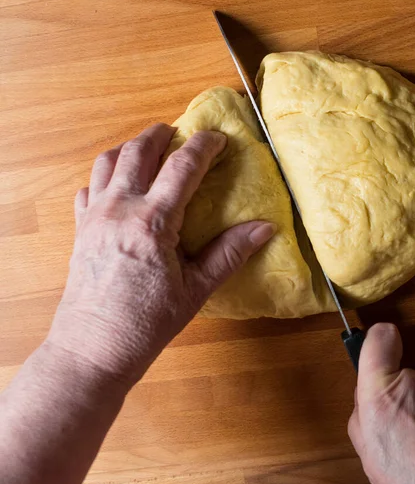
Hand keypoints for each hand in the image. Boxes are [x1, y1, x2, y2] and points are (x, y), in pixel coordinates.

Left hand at [46, 123, 274, 385]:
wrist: (93, 349)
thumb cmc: (147, 323)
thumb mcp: (196, 289)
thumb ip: (230, 253)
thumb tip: (265, 228)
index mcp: (153, 222)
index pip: (182, 166)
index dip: (204, 146)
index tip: (218, 138)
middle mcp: (120, 209)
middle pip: (138, 150)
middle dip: (161, 134)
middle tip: (180, 134)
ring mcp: (95, 216)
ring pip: (107, 161)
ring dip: (130, 147)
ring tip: (149, 150)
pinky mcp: (81, 228)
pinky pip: (89, 186)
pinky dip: (105, 175)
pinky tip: (118, 185)